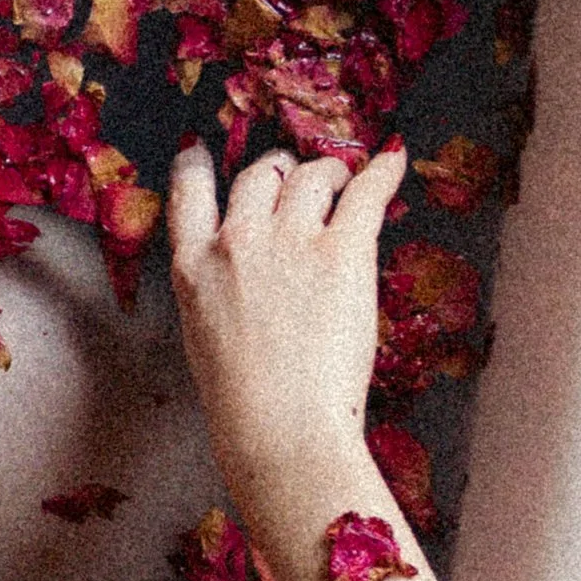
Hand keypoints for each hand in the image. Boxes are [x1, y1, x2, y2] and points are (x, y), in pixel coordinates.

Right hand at [165, 142, 407, 535]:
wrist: (281, 429)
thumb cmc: (244, 404)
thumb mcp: (205, 337)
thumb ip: (218, 293)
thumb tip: (250, 278)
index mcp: (194, 267)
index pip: (189, 191)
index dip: (198, 164)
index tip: (201, 151)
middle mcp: (238, 240)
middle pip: (259, 175)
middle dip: (281, 170)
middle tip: (299, 175)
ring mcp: (290, 241)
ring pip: (311, 176)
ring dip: (330, 173)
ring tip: (345, 179)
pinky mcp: (343, 251)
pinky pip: (365, 193)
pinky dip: (381, 172)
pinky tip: (391, 160)